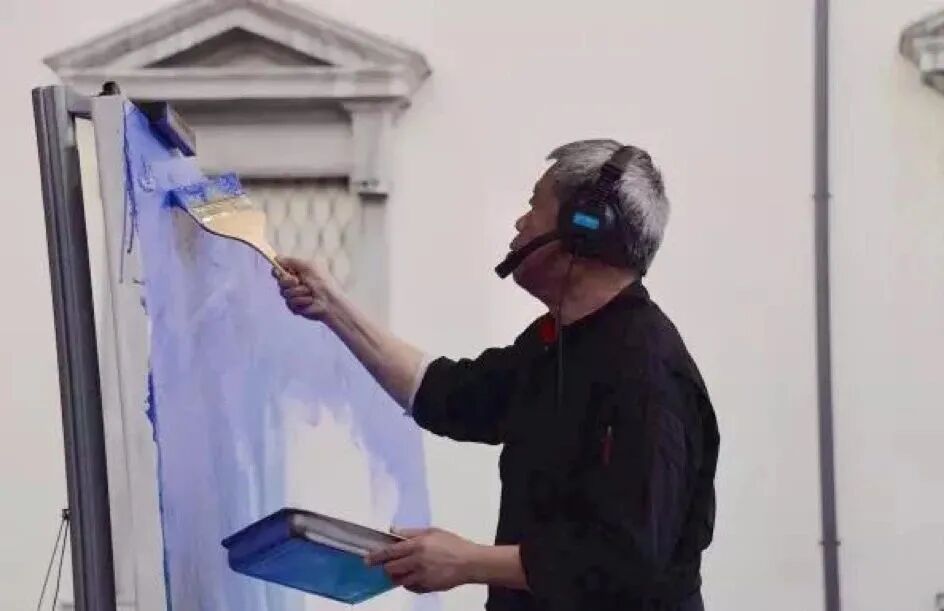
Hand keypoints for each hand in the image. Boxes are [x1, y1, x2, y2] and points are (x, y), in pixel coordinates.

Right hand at [272, 256, 337, 320]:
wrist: (330, 300)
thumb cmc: (322, 282)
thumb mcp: (308, 266)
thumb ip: (291, 261)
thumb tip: (276, 258)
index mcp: (295, 273)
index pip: (279, 271)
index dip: (276, 271)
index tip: (278, 271)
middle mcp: (292, 285)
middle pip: (280, 282)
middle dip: (288, 281)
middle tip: (297, 281)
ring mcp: (293, 297)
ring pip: (284, 293)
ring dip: (298, 292)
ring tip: (310, 292)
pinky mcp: (295, 307)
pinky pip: (290, 303)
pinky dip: (301, 301)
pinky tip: (310, 301)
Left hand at [365, 527, 479, 593]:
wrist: (470, 562)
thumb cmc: (453, 544)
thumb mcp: (432, 531)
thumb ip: (411, 532)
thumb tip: (393, 531)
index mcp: (418, 545)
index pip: (390, 552)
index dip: (376, 556)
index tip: (367, 559)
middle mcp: (418, 561)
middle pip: (391, 568)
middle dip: (386, 566)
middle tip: (387, 564)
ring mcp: (422, 576)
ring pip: (399, 580)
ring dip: (396, 576)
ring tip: (401, 569)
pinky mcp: (427, 587)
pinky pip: (410, 587)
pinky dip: (408, 582)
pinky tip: (414, 575)